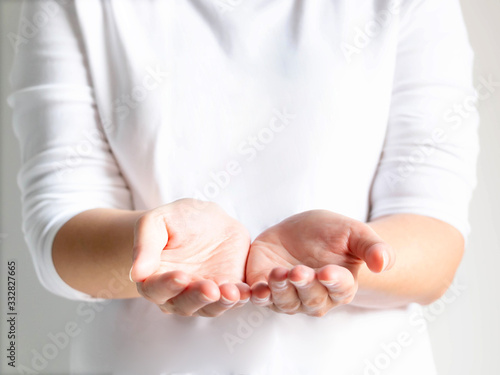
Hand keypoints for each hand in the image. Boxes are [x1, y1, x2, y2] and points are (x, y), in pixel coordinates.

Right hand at [130, 199, 250, 316]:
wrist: (208, 219)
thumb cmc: (177, 220)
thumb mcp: (157, 222)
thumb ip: (145, 245)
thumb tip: (136, 273)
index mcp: (154, 278)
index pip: (155, 289)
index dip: (167, 285)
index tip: (180, 276)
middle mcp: (178, 294)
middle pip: (184, 304)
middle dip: (197, 297)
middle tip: (209, 288)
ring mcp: (205, 295)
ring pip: (210, 307)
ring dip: (221, 302)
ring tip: (231, 292)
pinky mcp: (229, 291)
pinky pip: (234, 300)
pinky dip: (241, 298)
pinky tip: (247, 292)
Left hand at [246, 210, 394, 315]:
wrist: (301, 231)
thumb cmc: (332, 233)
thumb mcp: (354, 233)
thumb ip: (372, 247)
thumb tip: (385, 264)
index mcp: (341, 285)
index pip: (341, 288)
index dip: (334, 282)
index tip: (328, 272)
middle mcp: (316, 296)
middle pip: (312, 299)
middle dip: (305, 286)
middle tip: (299, 271)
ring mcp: (289, 296)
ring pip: (286, 302)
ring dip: (281, 291)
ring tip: (278, 273)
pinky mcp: (266, 289)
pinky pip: (262, 299)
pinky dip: (258, 297)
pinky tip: (256, 289)